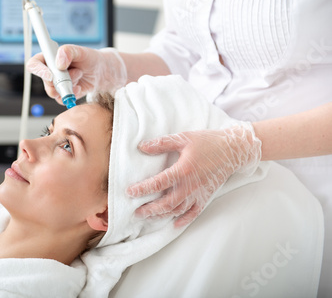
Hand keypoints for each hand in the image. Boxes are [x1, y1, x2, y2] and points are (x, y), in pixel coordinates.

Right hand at [26, 44, 126, 102]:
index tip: (50, 75)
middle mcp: (50, 71)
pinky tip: (80, 86)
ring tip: (79, 75)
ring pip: (53, 92)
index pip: (34, 64)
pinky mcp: (63, 94)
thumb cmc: (90, 58)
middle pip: (45, 82)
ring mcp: (56, 84)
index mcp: (49, 58)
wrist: (100, 72)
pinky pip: (62, 100)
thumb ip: (68, 52)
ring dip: (69, 86)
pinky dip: (72, 95)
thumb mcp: (81, 51)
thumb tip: (59, 62)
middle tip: (75, 73)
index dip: (39, 71)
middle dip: (60, 81)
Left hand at [127, 122, 261, 226]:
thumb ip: (162, 143)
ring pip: (177, 210)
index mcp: (183, 170)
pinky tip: (173, 224)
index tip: (129, 193)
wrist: (233, 150)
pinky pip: (194, 214)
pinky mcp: (206, 197)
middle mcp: (190, 186)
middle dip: (149, 210)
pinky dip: (183, 220)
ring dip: (161, 215)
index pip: (158, 184)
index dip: (142, 189)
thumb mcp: (183, 138)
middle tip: (136, 212)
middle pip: (166, 204)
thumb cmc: (207, 142)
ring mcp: (199, 194)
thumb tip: (141, 147)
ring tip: (148, 216)